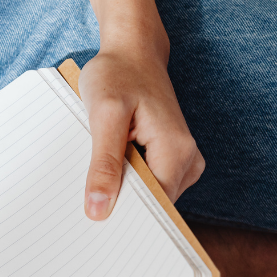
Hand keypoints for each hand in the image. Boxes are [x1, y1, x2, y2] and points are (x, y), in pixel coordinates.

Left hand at [78, 47, 204, 219]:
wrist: (132, 51)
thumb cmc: (117, 74)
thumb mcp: (104, 114)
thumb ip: (103, 163)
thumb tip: (98, 210)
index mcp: (177, 153)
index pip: (154, 208)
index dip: (125, 218)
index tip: (96, 226)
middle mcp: (188, 161)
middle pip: (153, 206)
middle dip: (122, 207)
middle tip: (87, 207)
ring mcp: (184, 162)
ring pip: (151, 198)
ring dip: (124, 194)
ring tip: (98, 181)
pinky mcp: (173, 161)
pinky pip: (150, 185)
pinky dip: (129, 183)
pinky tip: (110, 173)